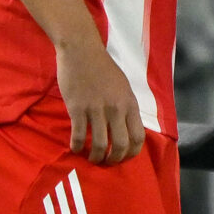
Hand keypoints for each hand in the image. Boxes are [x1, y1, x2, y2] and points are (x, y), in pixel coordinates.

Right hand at [56, 35, 144, 165]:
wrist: (81, 50)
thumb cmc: (102, 67)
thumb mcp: (123, 86)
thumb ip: (125, 106)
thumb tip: (126, 127)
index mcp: (129, 103)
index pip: (138, 137)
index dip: (132, 153)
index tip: (123, 157)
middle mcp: (116, 109)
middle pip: (120, 145)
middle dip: (114, 160)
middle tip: (107, 163)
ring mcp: (96, 109)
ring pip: (100, 145)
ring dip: (96, 157)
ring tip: (91, 159)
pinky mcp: (78, 108)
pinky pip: (79, 135)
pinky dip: (77, 146)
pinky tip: (75, 148)